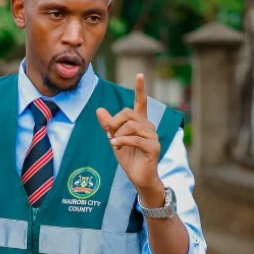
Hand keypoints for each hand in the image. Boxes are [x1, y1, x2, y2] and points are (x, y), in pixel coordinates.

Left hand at [96, 74, 164, 202]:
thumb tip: (99, 109)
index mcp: (140, 123)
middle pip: (129, 113)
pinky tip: (116, 145)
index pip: (141, 103)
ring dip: (118, 133)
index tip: (140, 75)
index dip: (140, 89)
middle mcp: (149, 126)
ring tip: (114, 143)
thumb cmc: (129, 158)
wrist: (139, 177)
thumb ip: (108, 125)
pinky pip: (135, 139)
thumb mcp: (115, 139)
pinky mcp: (154, 148)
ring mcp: (153, 137)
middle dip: (115, 122)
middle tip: (109, 134)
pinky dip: (122, 141)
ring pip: (132, 125)